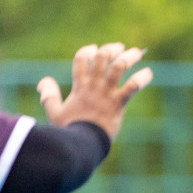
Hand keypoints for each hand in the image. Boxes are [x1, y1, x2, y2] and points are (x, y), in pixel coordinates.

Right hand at [37, 43, 152, 141]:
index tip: (94, 49)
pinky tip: (148, 73)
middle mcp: (94, 86)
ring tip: (136, 52)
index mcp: (79, 87)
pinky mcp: (118, 103)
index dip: (88, 51)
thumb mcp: (54, 113)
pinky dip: (141, 78)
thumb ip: (49, 96)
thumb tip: (43, 82)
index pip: (81, 59)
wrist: (82, 145)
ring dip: (128, 57)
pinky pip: (132, 87)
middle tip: (119, 47)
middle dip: (111, 49)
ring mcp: (106, 93)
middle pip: (102, 57)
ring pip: (118, 67)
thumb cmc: (69, 131)